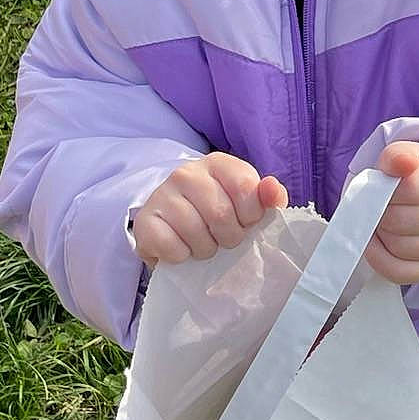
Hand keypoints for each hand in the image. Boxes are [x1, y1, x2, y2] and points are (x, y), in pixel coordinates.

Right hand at [132, 153, 288, 265]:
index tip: (245, 222)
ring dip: (206, 249)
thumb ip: (267, 198)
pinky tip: (182, 249)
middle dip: (230, 237)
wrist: (172, 225)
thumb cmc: (216, 213)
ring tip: (203, 244)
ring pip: (196, 232)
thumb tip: (273, 189)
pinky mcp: (145, 221)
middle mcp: (187, 173)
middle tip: (224, 238)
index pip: (246, 187)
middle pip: (221, 214)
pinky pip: (172, 247)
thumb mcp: (245, 202)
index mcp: (217, 163)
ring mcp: (162, 195)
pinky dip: (182, 256)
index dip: (251, 215)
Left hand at [367, 142, 418, 284]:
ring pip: (400, 248)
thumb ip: (398, 155)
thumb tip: (402, 164)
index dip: (386, 190)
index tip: (383, 187)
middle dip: (380, 214)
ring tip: (381, 222)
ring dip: (380, 236)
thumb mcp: (407, 154)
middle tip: (378, 207)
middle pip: (401, 221)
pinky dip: (380, 260)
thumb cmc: (416, 173)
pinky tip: (377, 244)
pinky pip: (401, 273)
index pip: (409, 190)